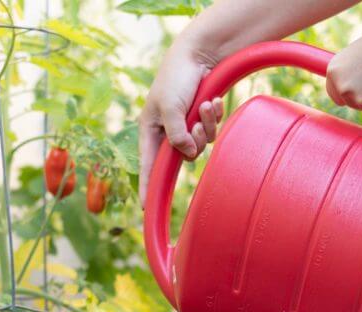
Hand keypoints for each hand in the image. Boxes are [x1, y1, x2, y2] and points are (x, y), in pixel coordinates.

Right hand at [139, 40, 224, 207]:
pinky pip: (212, 130)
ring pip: (202, 144)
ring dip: (207, 125)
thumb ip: (176, 135)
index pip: (148, 166)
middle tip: (197, 121)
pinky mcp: (201, 119)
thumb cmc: (177, 78)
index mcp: (151, 130)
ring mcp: (186, 126)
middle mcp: (167, 131)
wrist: (199, 54)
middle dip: (196, 140)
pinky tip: (214, 101)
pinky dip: (215, 117)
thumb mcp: (170, 107)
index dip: (147, 186)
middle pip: (185, 156)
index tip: (146, 207)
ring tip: (206, 104)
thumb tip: (186, 154)